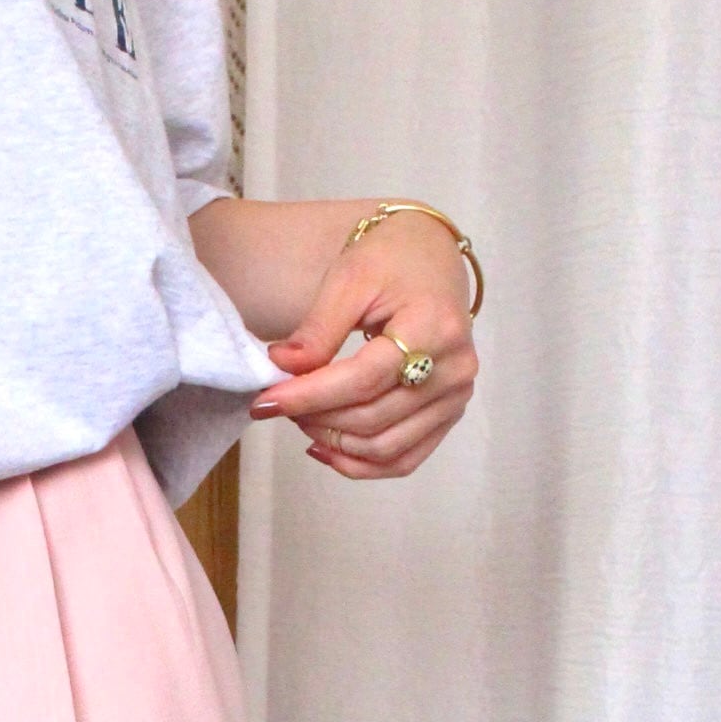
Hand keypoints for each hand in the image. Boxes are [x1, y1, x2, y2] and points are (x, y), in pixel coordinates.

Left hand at [247, 208, 478, 477]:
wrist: (430, 256)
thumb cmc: (390, 258)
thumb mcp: (349, 278)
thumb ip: (317, 330)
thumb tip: (281, 368)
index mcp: (434, 329)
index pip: (364, 380)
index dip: (310, 396)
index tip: (265, 400)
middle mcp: (454, 370)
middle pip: (374, 418)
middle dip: (316, 417)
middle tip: (276, 404)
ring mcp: (455, 397)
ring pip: (386, 448)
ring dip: (334, 443)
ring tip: (300, 419)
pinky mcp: (449, 414)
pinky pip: (404, 459)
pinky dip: (361, 465)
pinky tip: (325, 448)